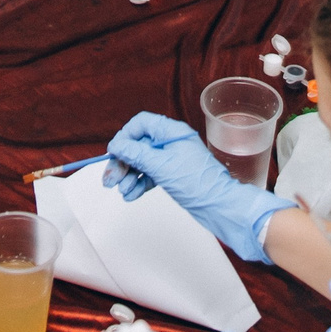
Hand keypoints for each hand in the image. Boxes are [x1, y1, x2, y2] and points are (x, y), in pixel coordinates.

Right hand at [101, 113, 293, 262]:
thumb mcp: (162, 166)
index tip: (114, 153)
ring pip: (142, 162)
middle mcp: (171, 143)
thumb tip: (117, 145)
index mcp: (172, 132)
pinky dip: (139, 183)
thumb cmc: (198, 184)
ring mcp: (172, 160)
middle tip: (111, 179)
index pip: (142, 124)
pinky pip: (150, 175)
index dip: (125, 137)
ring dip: (129, 175)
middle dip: (123, 162)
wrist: (220, 207)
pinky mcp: (173, 176)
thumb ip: (137, 154)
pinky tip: (131, 194)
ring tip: (122, 190)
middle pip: (139, 145)